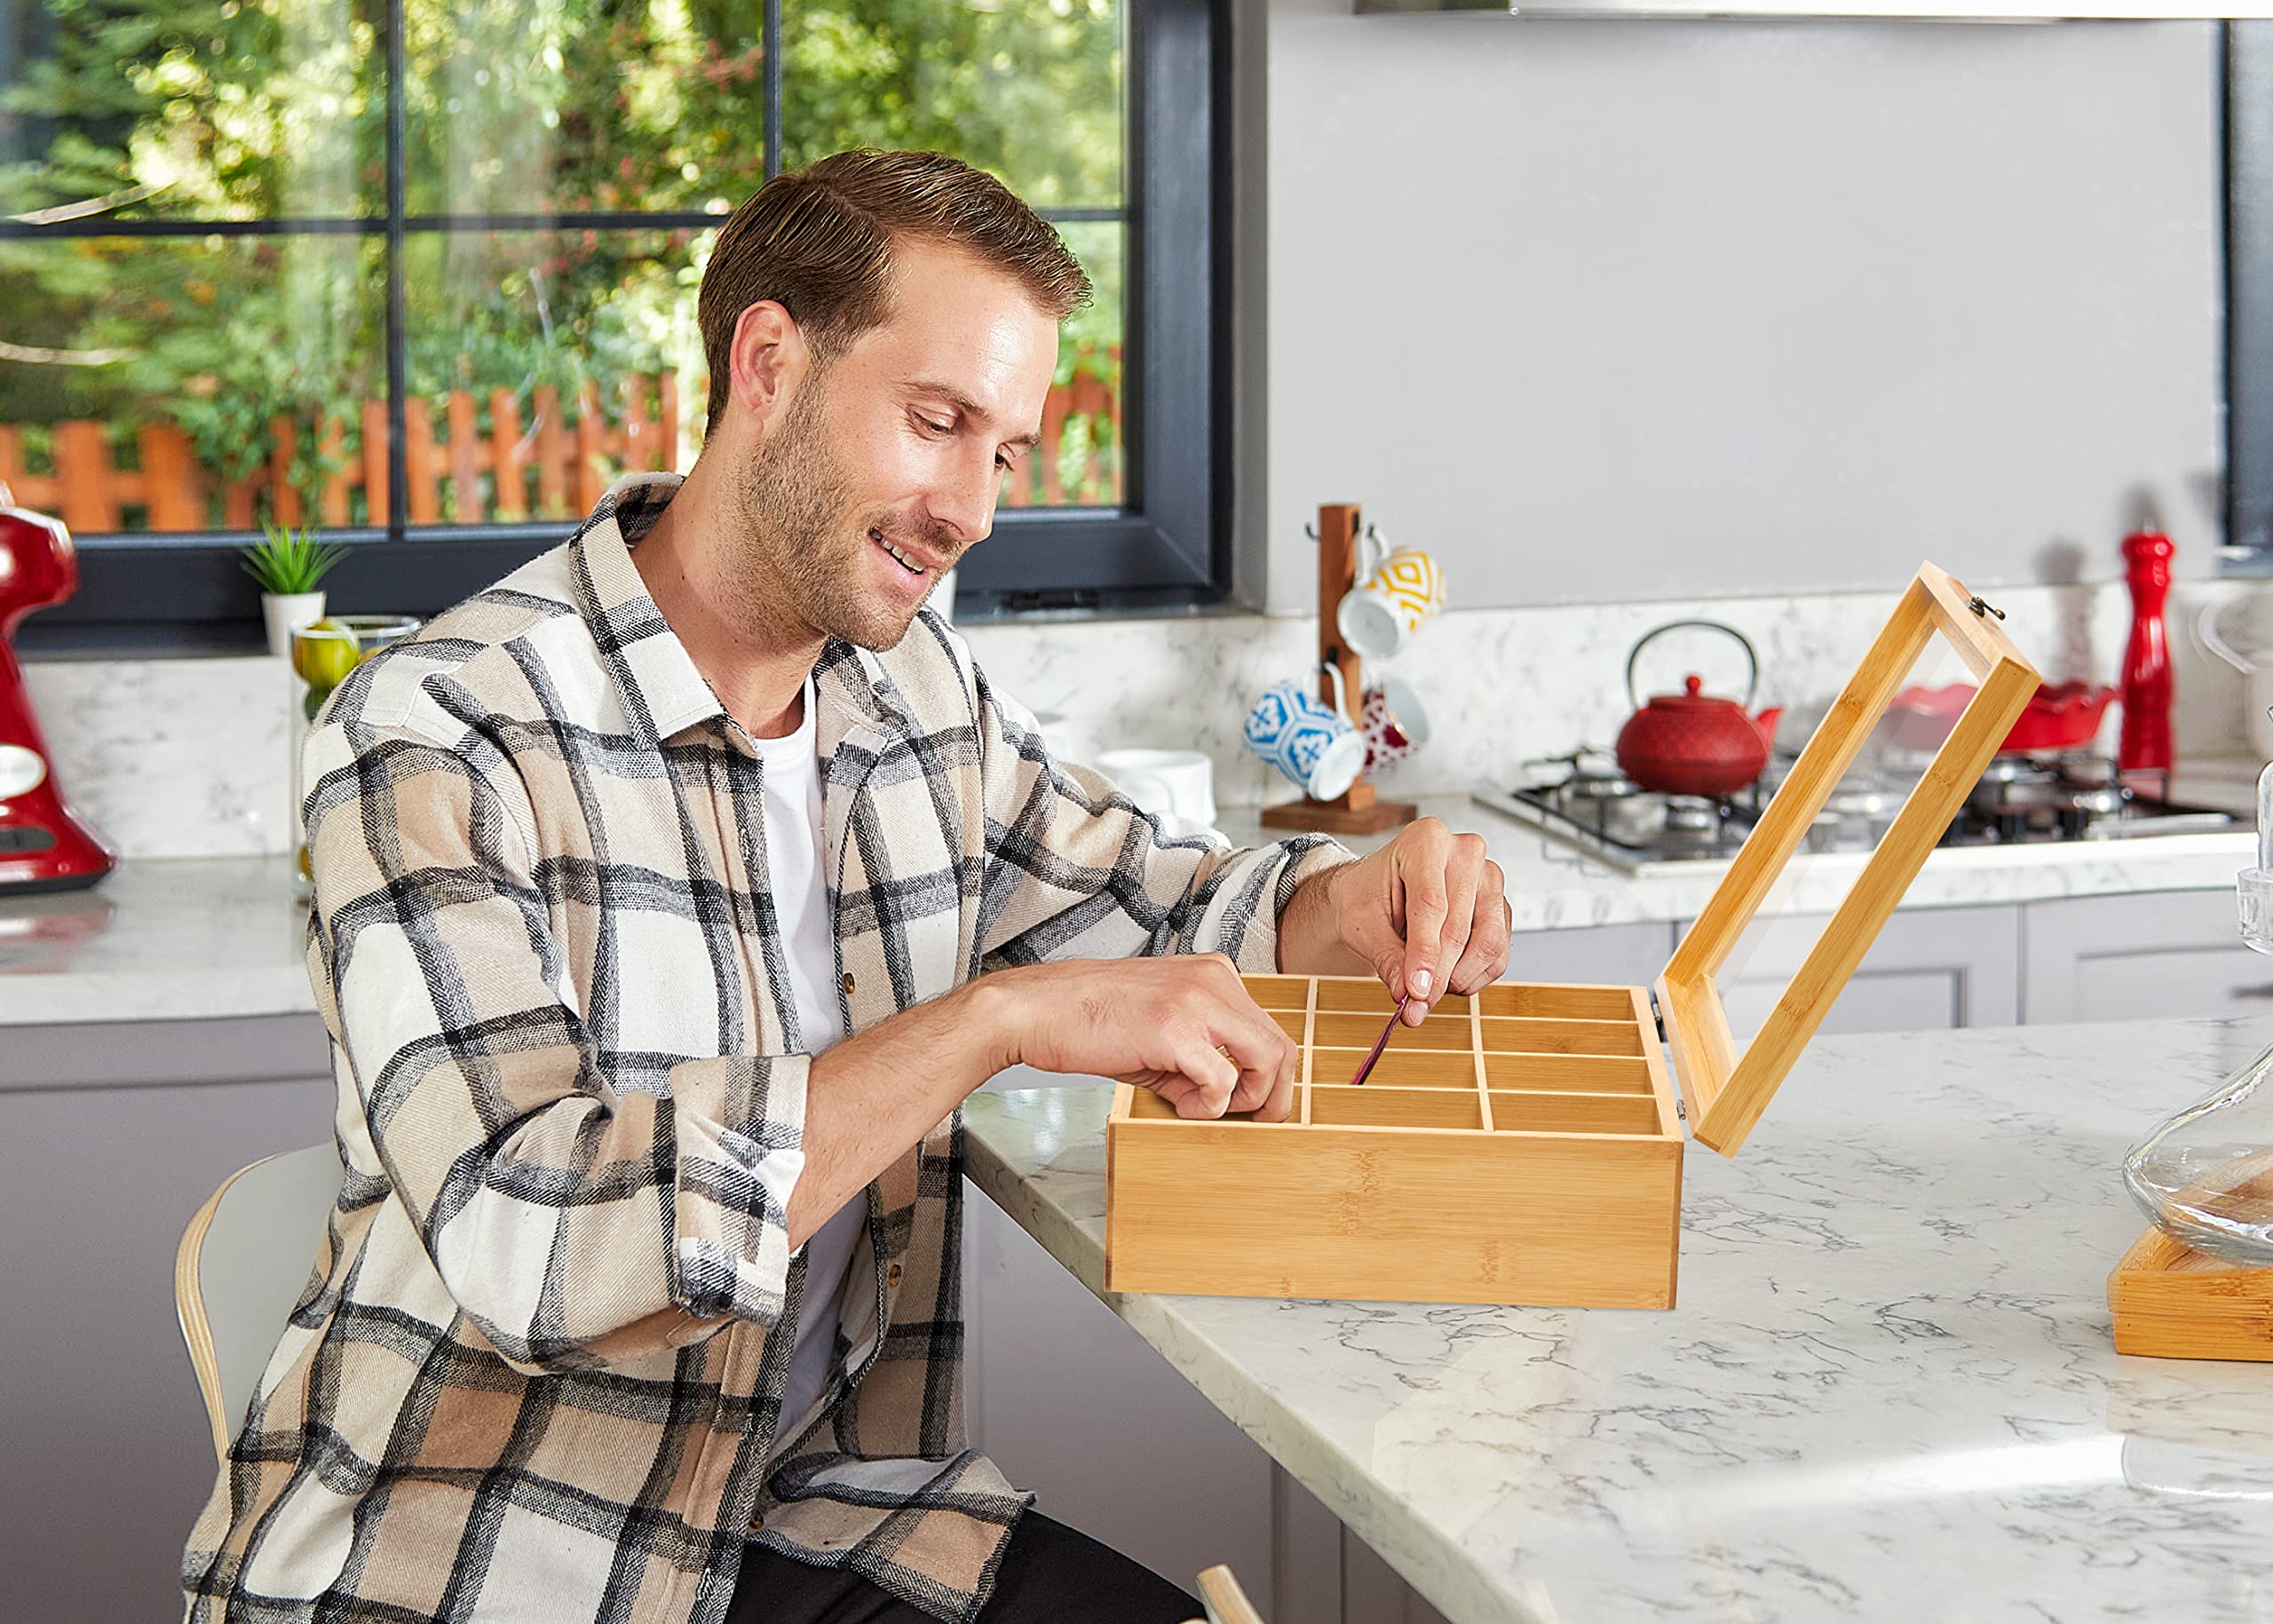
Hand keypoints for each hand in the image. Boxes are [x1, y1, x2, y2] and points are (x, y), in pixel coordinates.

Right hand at [995, 954, 1299, 1121]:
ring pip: (1267, 1059)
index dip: (1268, 1076)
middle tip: (1254, 1120)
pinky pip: (1223, 1081)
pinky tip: (1181, 1106)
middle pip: (1280, 1046)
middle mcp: (1214, 980)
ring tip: (1204, 1109)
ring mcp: (1197, 1001)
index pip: (1268, 1028)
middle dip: (1273, 1094)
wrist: (1036, 1010)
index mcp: (1214, 974)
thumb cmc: (1088, 1019)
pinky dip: (1210, 1106)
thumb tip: (1225, 1098)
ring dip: (1247, 1100)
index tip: (1251, 1103)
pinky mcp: (1176, 1030)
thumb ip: (1199, 1057)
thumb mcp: (1160, 1032)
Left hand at [1318, 819, 1511, 1023]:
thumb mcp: (1363, 924)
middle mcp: (1465, 852)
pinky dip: (1474, 976)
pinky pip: (1498, 952)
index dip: (1424, 954)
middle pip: (1458, 926)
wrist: (1378, 890)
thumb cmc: (1368, 896)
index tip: (1417, 991)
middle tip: (1417, 1006)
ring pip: (1487, 942)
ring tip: (1427, 989)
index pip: (1431, 904)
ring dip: (1457, 977)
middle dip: (1437, 975)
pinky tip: (1447, 979)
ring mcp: (1489, 878)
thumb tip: (1409, 997)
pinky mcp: (1501, 905)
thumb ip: (1387, 959)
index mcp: (1425, 840)